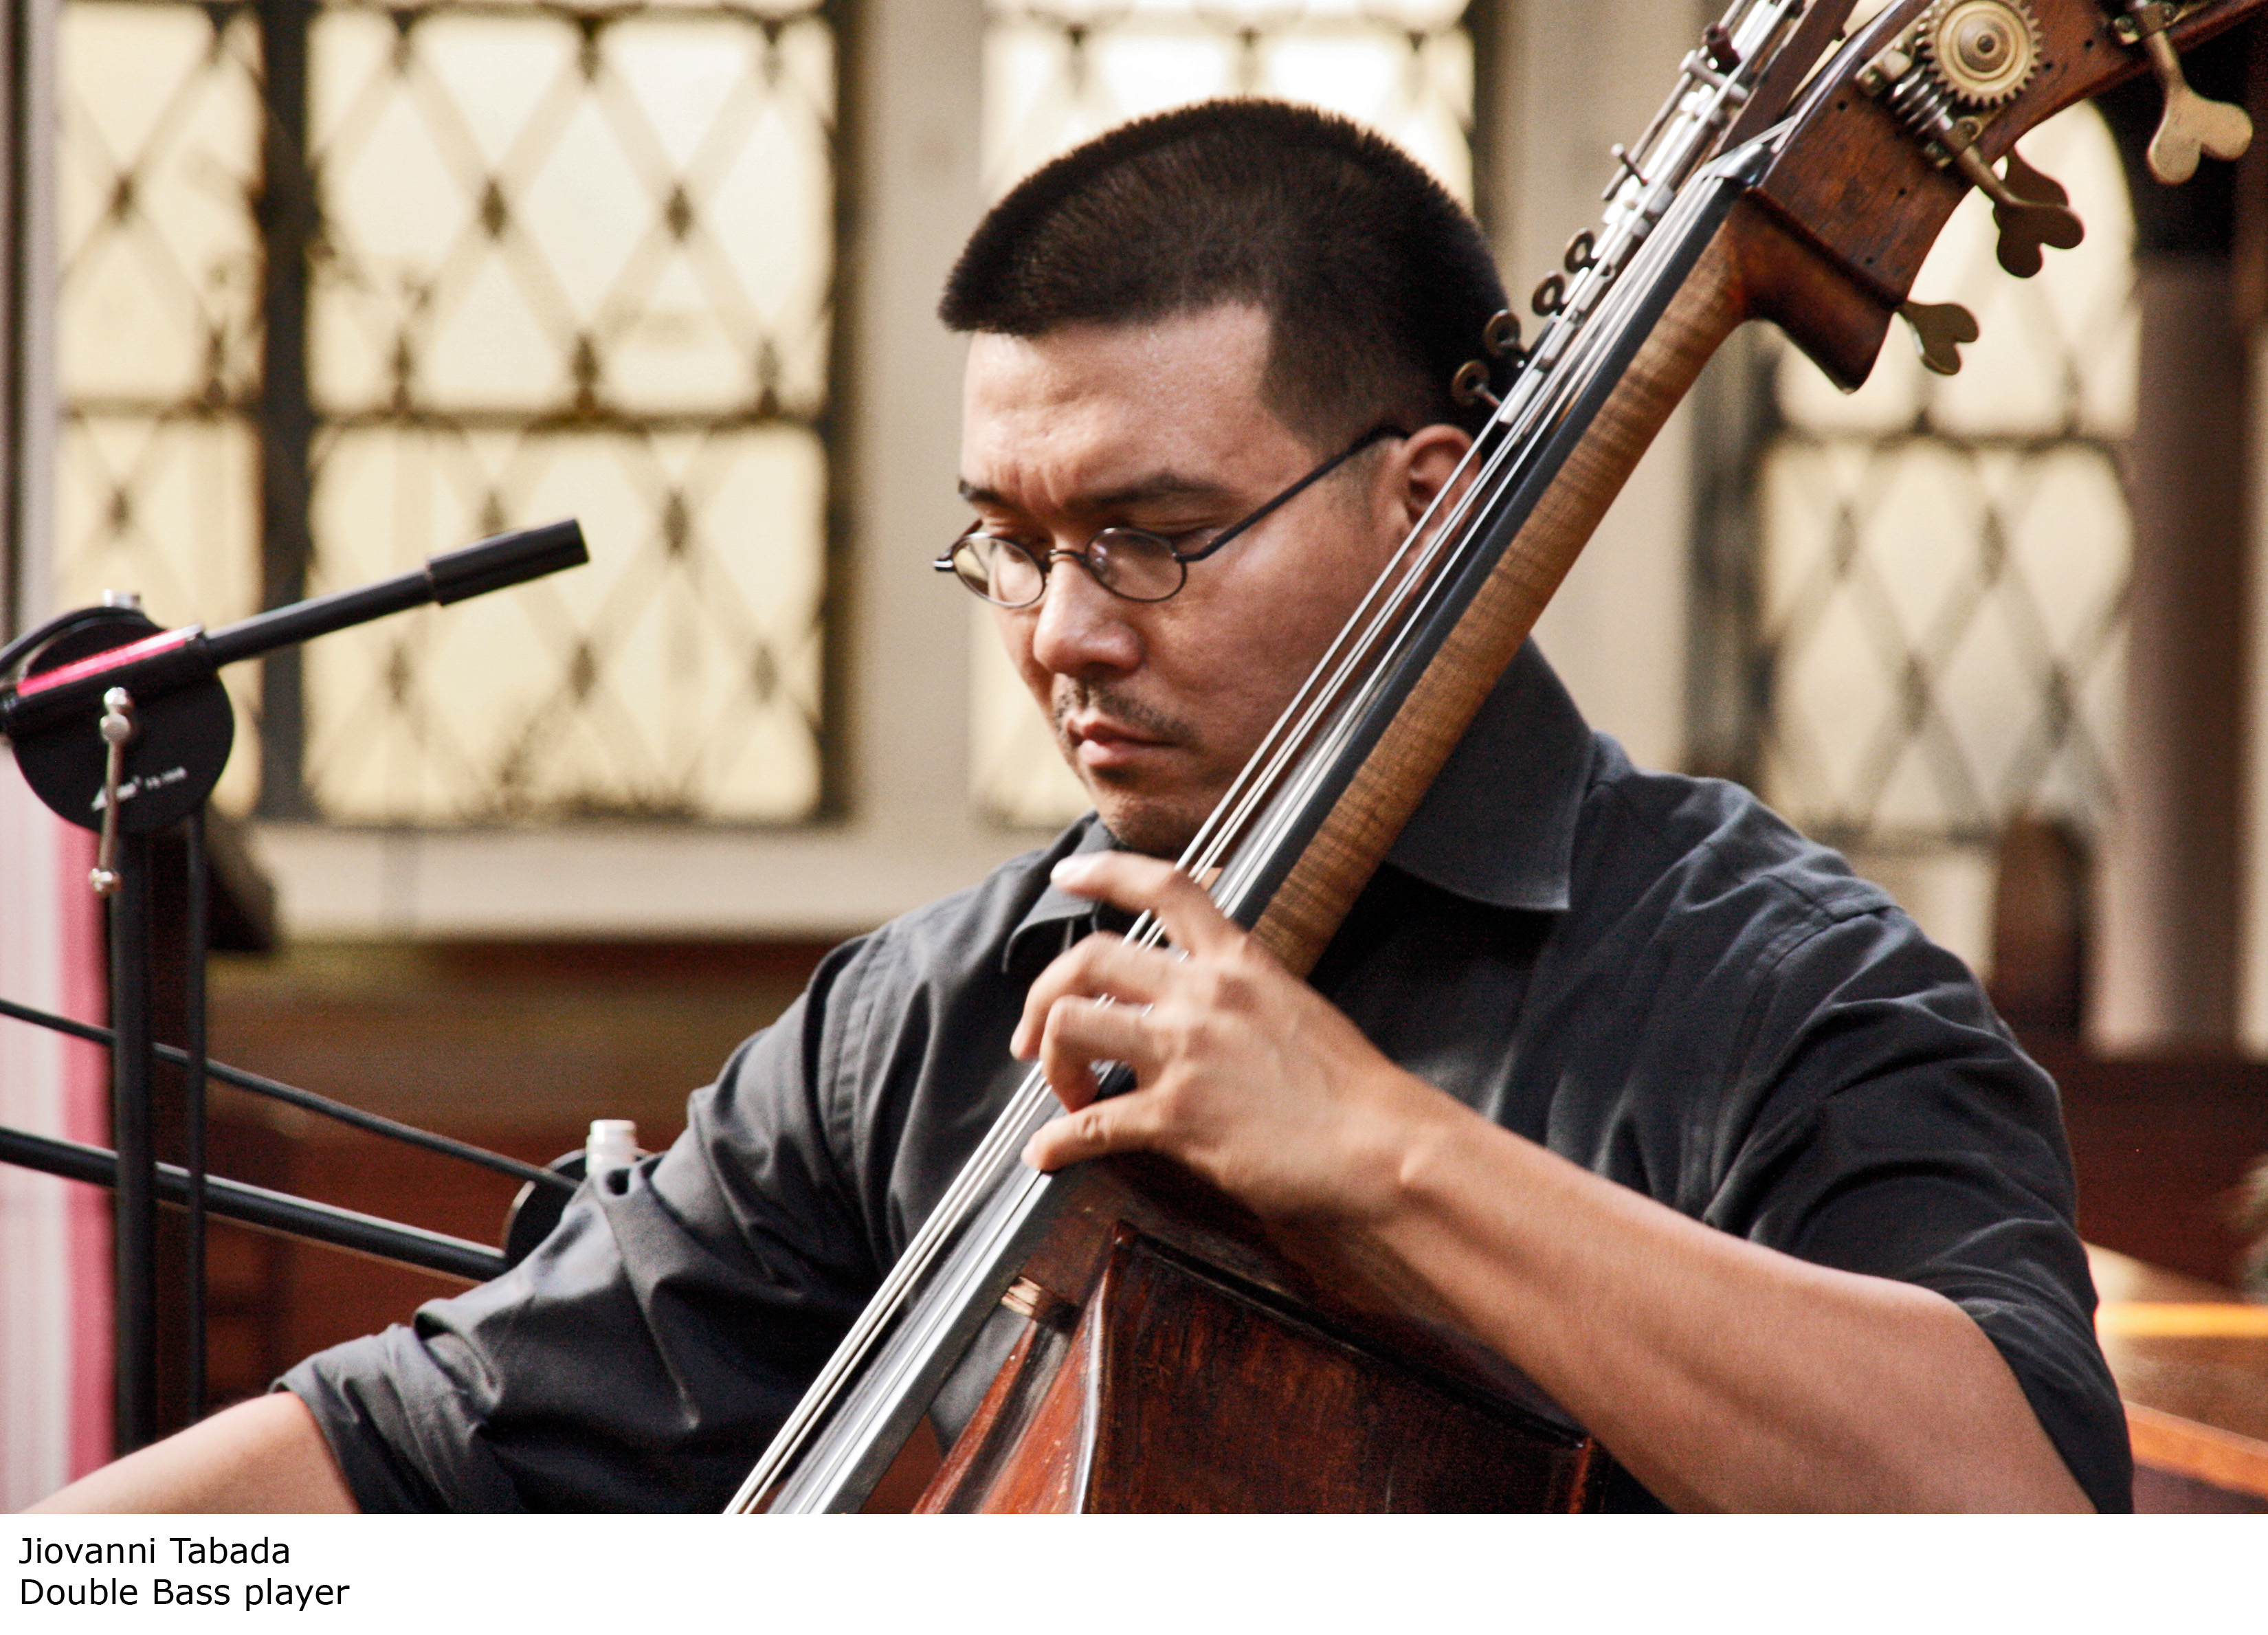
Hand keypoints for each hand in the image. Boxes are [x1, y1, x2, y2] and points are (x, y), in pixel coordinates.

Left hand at [1012, 851, 1452, 1224]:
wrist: (1385, 1145)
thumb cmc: (1352, 1091)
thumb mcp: (1297, 1011)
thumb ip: (1242, 998)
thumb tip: (1203, 1011)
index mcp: (1239, 962)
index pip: (1164, 886)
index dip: (1104, 872)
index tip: (1067, 876)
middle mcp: (1205, 994)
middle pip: (1087, 959)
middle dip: (1044, 997)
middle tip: (1036, 1037)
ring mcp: (1187, 1053)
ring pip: (1071, 1025)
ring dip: (1050, 1063)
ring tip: (1066, 1096)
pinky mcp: (1179, 1117)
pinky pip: (1090, 1124)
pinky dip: (1056, 1143)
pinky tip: (1047, 1156)